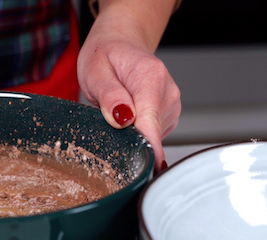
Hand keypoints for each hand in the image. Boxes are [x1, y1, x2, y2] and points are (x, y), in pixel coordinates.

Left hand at [77, 1, 180, 171]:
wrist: (118, 44)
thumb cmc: (104, 56)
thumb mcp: (95, 72)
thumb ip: (109, 95)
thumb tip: (123, 119)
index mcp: (150, 76)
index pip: (151, 120)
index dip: (147, 146)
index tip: (149, 168)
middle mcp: (167, 91)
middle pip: (150, 131)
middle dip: (127, 136)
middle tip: (106, 118)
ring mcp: (171, 104)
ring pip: (151, 135)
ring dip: (131, 132)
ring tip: (116, 111)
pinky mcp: (168, 115)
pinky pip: (152, 134)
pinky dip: (137, 131)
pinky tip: (127, 116)